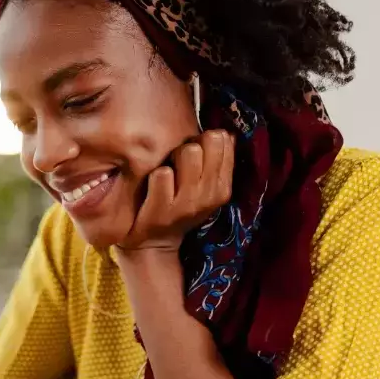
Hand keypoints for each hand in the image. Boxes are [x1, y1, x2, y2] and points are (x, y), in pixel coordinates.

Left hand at [118, 129, 234, 252]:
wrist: (153, 245)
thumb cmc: (177, 208)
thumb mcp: (204, 190)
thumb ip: (216, 163)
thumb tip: (227, 133)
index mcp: (223, 188)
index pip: (224, 140)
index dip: (204, 139)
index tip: (194, 153)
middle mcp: (210, 195)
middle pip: (207, 141)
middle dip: (188, 144)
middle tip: (176, 161)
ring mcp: (187, 204)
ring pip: (189, 152)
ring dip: (172, 156)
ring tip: (165, 172)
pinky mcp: (162, 210)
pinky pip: (163, 173)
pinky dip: (154, 175)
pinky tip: (151, 185)